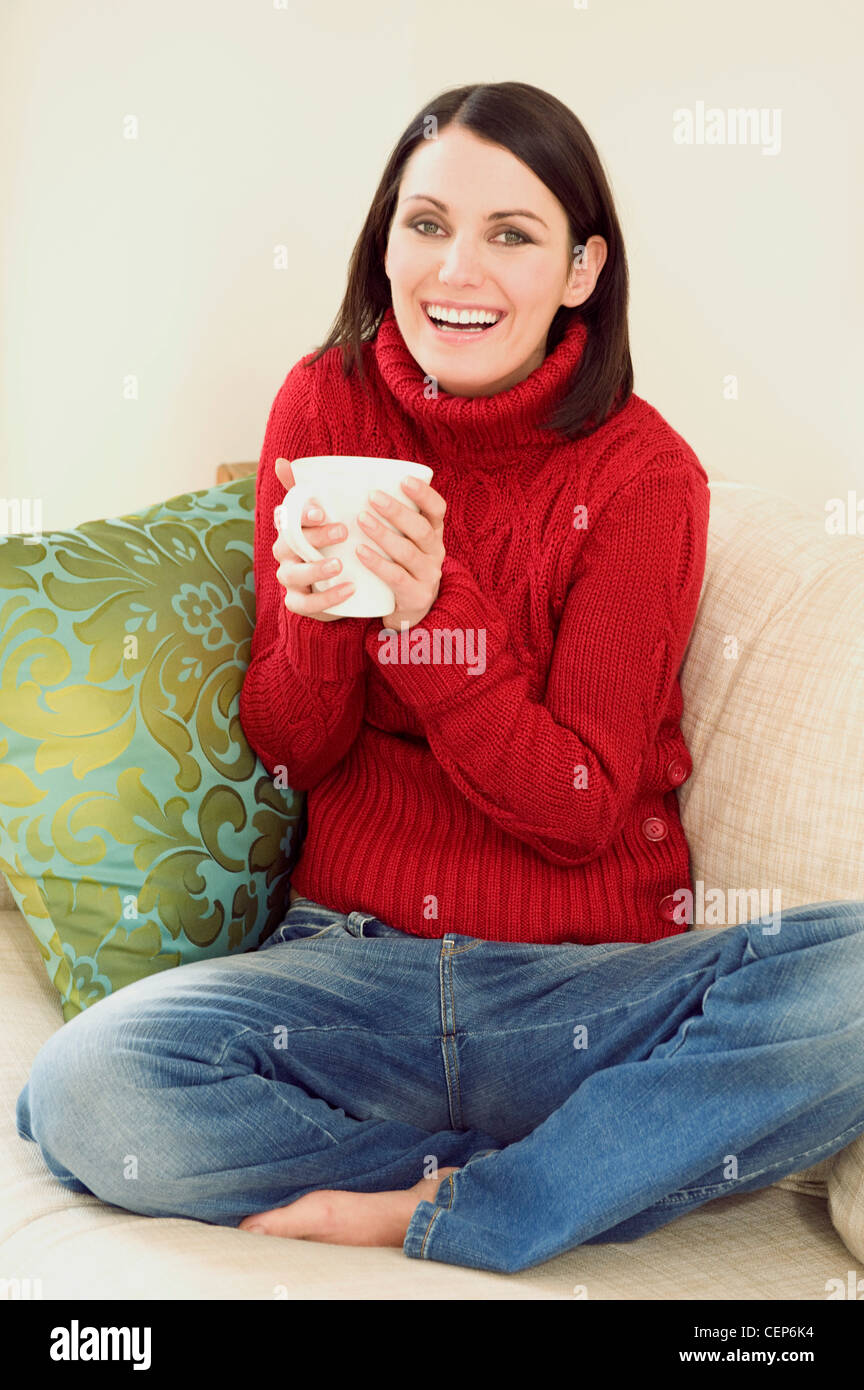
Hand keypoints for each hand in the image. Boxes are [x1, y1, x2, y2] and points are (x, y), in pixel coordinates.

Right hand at [272, 457, 354, 621]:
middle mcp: (285, 554)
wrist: (348, 581)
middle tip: (342, 531)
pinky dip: (328, 598)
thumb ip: (307, 490)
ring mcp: (290, 580)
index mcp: (290, 530)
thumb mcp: (327, 516)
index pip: (285, 518)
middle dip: (313, 538)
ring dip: (316, 569)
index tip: (321, 511)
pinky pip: (306, 604)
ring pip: (292, 575)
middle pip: (288, 545)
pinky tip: (350, 588)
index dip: (299, 515)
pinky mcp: (300, 603)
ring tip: (340, 565)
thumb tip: (281, 461)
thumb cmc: (334, 543)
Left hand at [356, 476, 445, 629]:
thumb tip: (357, 487)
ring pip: (408, 552)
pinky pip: (397, 577)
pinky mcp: (416, 596)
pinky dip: (378, 563)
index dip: (424, 494)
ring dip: (384, 534)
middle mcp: (436, 552)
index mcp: (434, 533)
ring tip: (361, 519)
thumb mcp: (404, 540)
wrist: (408, 609)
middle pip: (421, 529)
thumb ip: (393, 520)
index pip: (437, 509)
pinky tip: (360, 551)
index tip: (404, 480)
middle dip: (397, 511)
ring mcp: (428, 575)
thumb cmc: (398, 564)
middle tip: (372, 496)